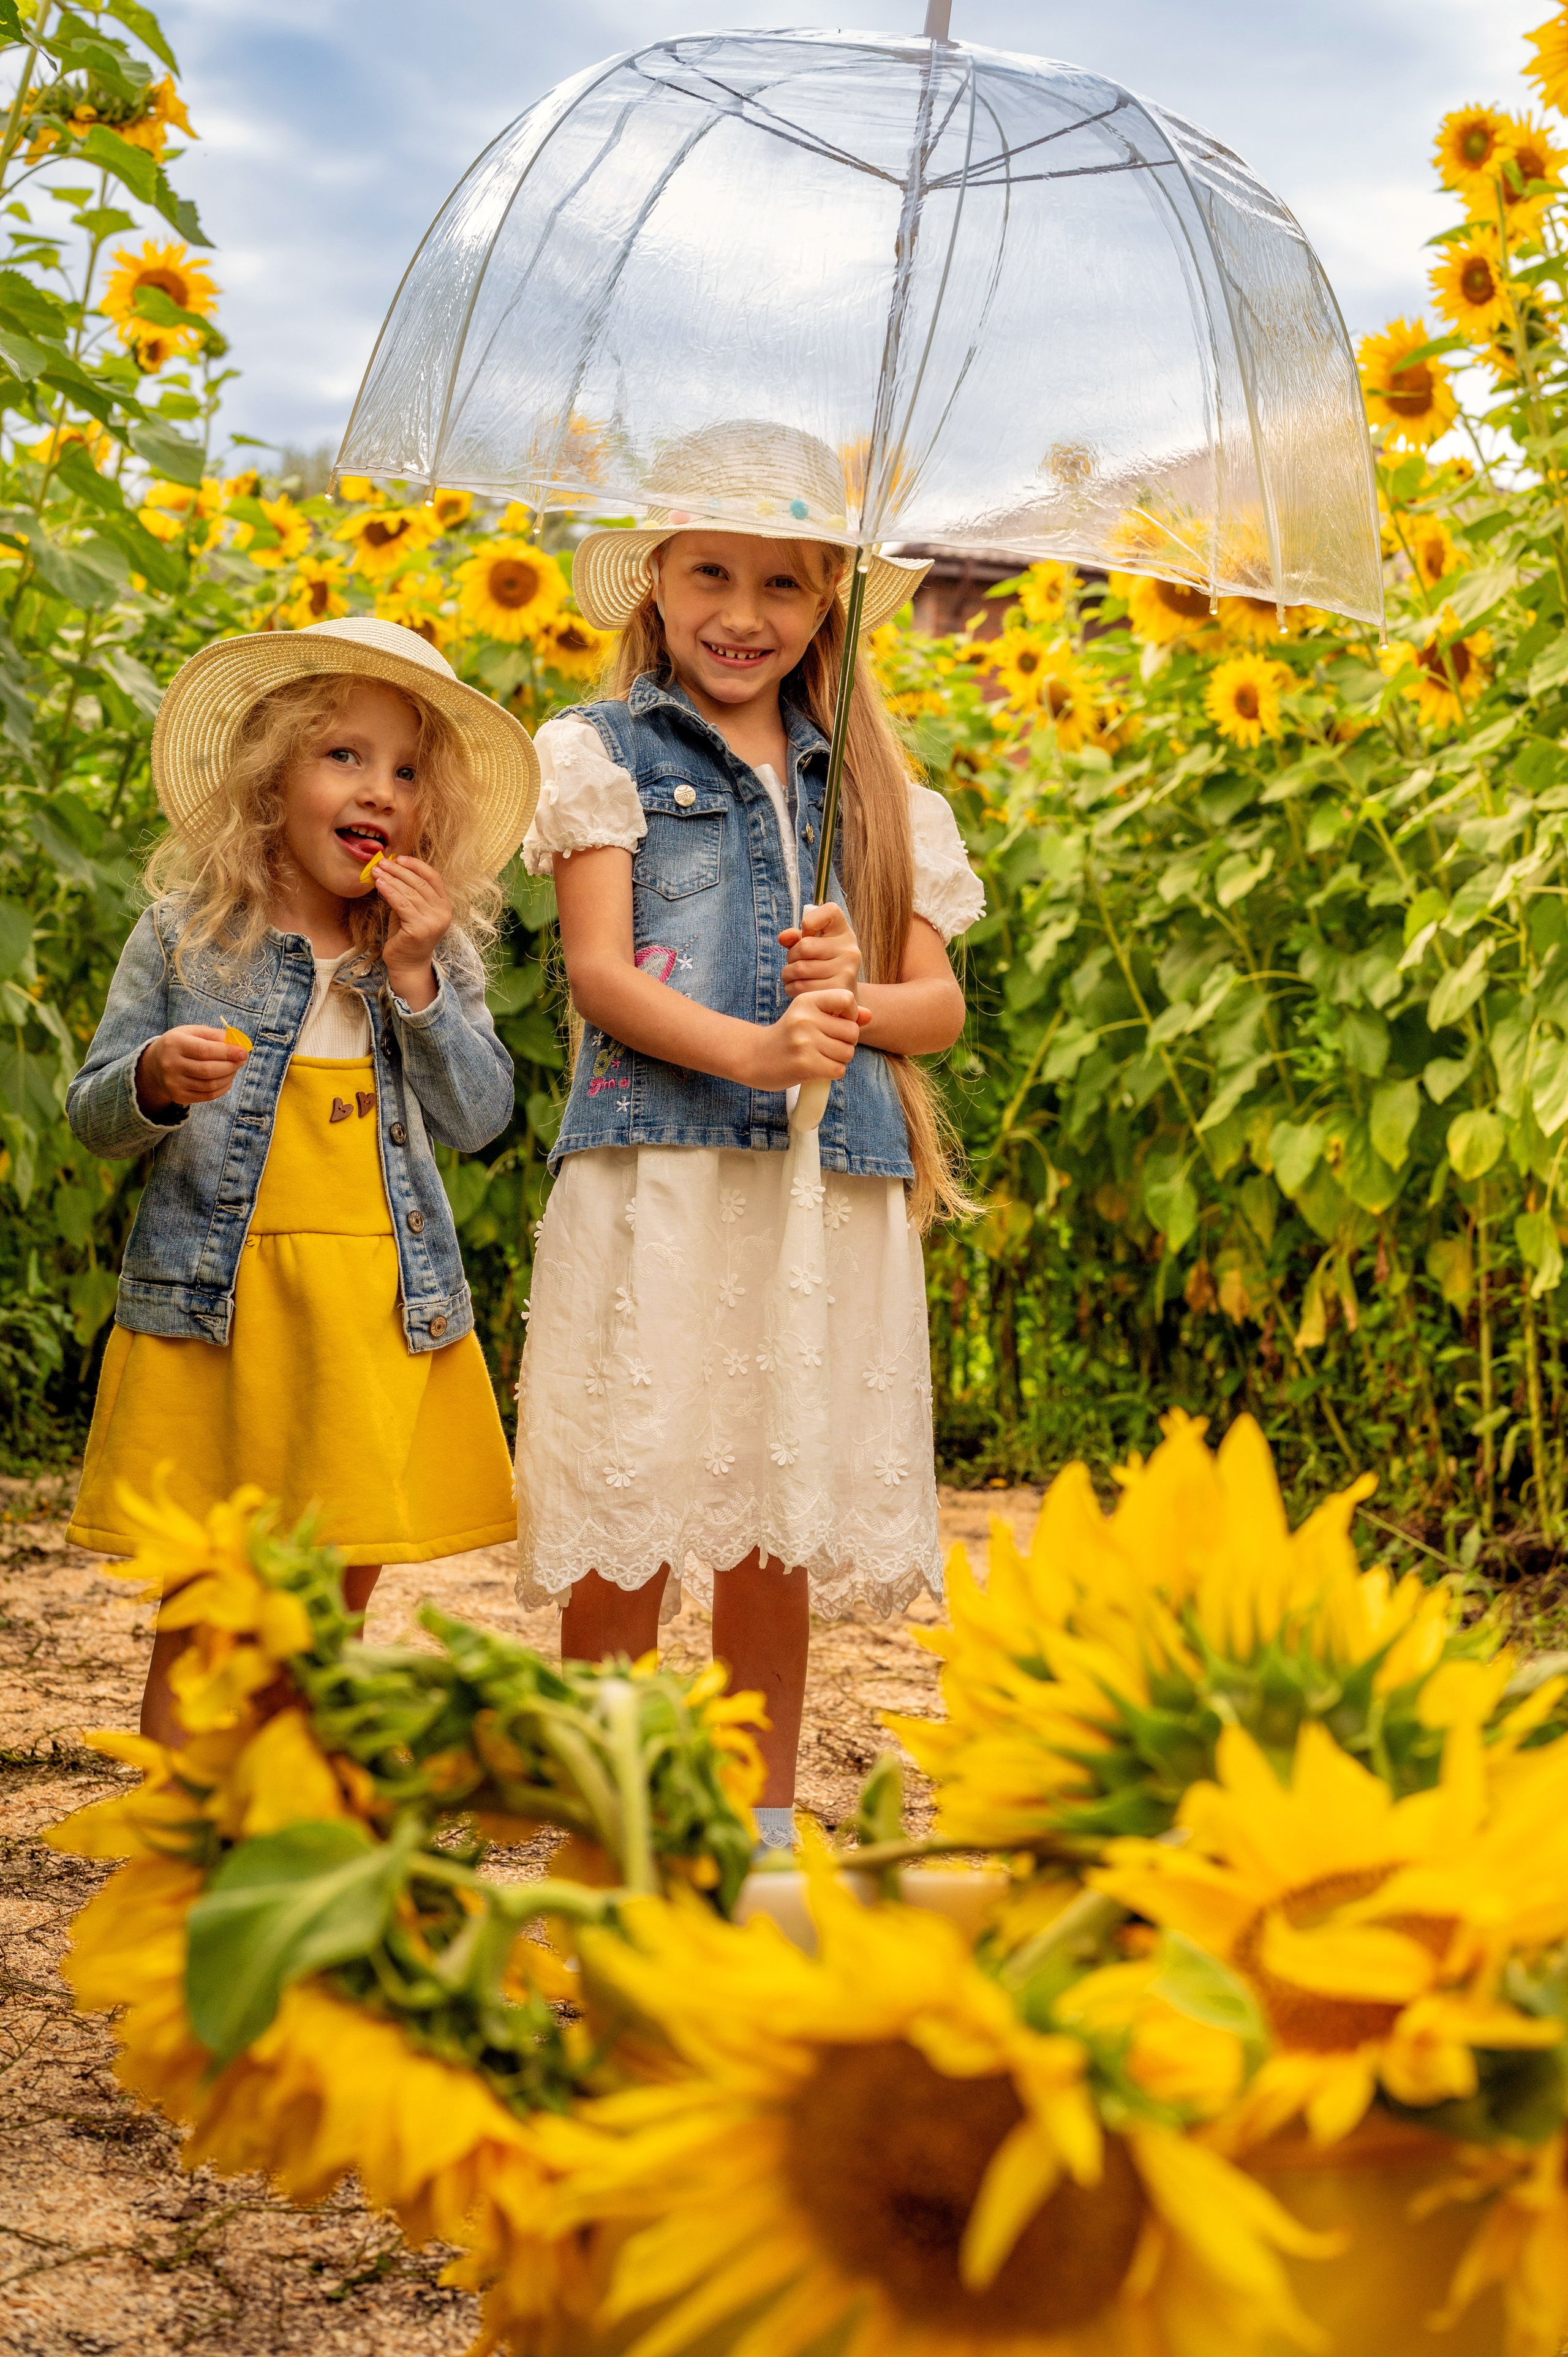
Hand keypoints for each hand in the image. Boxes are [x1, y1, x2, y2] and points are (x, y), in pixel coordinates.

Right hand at [137, 1025, 246, 1112]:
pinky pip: (208, 1096)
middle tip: (242, 1060)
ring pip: (210, 1085)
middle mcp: (171, 1065)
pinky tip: (227, 1079)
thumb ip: (214, 1035)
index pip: (204, 1050)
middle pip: (208, 1070)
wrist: (154, 1066)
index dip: (227, 1052)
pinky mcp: (179, 1097)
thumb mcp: (192, 1032)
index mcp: (174, 1044)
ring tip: (234, 1068)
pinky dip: (223, 1088)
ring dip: (229, 1077)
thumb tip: (238, 1042)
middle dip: (231, 1065)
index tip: (243, 1052)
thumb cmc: (180, 1044)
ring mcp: (174, 1084)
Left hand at [376, 855, 452, 1008]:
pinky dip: (389, 892)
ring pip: (409, 892)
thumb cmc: (407, 936)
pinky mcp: (419, 929)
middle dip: (398, 870)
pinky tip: (379, 884)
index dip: (416, 865)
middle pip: (420, 883)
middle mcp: (442, 912)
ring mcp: (433, 921)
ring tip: (376, 871)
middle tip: (381, 863)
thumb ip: (408, 892)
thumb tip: (391, 869)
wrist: (408, 964)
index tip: (399, 858)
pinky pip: (402, 904)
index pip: (433, 878)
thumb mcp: (410, 910)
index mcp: (444, 905)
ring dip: (391, 879)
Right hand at [749, 988, 870, 1090]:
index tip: (838, 1023)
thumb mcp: (809, 1016)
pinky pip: (838, 1069)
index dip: (851, 1014)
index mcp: (807, 1000)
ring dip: (839, 1059)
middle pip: (852, 1031)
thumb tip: (870, 1016)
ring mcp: (804, 1041)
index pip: (847, 999)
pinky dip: (832, 1071)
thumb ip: (840, 1014)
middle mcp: (805, 1018)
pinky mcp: (805, 1064)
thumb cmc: (788, 1036)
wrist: (754, 1056)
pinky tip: (818, 1067)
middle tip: (827, 1045)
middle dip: (846, 1042)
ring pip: (847, 1052)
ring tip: (821, 1056)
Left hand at [779, 902, 860, 1000]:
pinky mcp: (837, 990)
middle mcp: (850, 949)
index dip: (810, 921)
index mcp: (844, 932)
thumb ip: (796, 937)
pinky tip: (796, 988)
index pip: (830, 911)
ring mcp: (846, 970)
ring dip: (788, 974)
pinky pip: (802, 987)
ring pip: (800, 969)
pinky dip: (791, 988)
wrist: (840, 997)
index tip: (807, 934)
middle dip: (791, 956)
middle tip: (793, 963)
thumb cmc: (823, 966)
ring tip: (791, 976)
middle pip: (805, 946)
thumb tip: (783, 937)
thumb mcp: (813, 946)